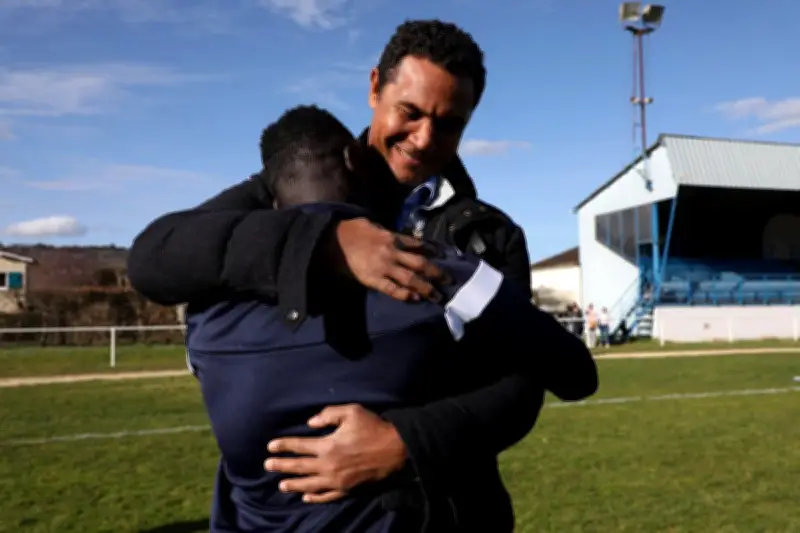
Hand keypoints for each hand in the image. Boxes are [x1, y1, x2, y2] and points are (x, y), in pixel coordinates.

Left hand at [264, 404, 407, 503]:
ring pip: (309, 485)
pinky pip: (327, 496)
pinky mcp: (347, 490)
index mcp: (328, 445)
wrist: (396, 450)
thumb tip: (310, 423)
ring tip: (281, 485)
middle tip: (267, 465)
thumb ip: (328, 414)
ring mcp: (337, 480)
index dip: (283, 445)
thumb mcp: (351, 412)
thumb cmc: (374, 428)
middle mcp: (328, 465)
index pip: (299, 445)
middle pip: (299, 467)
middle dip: (282, 466)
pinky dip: (315, 498)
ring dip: (294, 484)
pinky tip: (306, 497)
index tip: (270, 446)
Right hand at [328, 218, 447, 301]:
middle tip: (450, 280)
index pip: (417, 243)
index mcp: (391, 237)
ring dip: (426, 288)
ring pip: (410, 279)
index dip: (433, 249)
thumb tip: (398, 237)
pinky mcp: (373, 280)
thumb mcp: (372, 224)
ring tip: (438, 296)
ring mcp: (383, 267)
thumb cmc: (351, 231)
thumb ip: (387, 231)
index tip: (444, 254)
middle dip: (436, 272)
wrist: (332, 243)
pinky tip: (415, 299)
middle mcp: (391, 252)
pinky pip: (392, 289)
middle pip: (420, 263)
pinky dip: (404, 295)